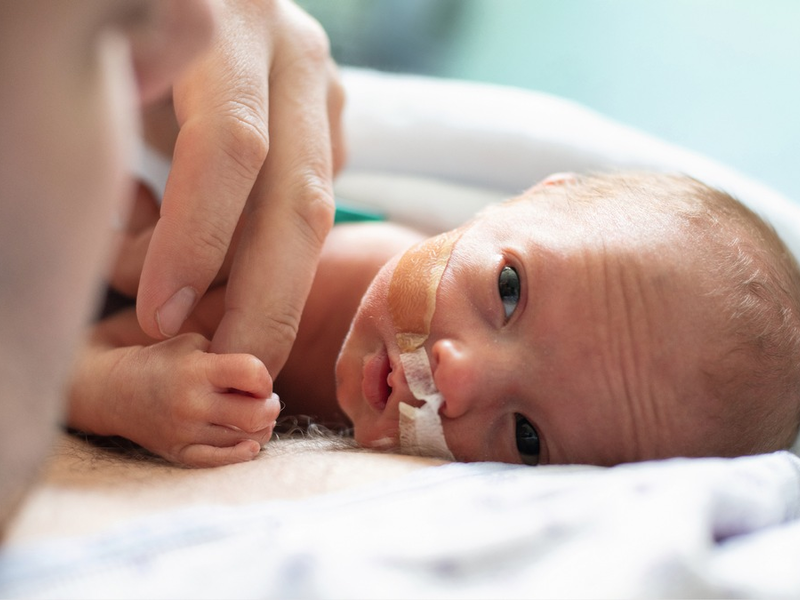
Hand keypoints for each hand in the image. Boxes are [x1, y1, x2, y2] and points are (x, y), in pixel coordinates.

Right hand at [110, 333, 279, 466]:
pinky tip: (250, 444)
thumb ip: (228, 359)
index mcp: (197, 370)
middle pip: (255, 414)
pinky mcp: (178, 452)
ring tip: (254, 418)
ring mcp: (184, 432)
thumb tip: (265, 385)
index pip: (251, 373)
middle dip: (270, 408)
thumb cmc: (165, 362)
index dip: (264, 378)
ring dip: (260, 429)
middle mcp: (191, 403)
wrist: (115, 391)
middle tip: (267, 402)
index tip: (258, 380)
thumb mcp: (194, 345)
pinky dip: (241, 454)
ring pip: (245, 440)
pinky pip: (219, 461)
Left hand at [135, 0, 345, 377]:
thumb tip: (144, 258)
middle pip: (299, 198)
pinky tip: (234, 270)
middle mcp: (292, 52)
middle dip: (266, 302)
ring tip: (220, 329)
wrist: (196, 6)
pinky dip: (272, 255)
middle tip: (234, 372)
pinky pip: (312, 205)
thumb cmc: (124, 40)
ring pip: (315, 212)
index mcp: (229, 18)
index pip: (229, 142)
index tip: (159, 317)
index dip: (197, 238)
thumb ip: (125, 141)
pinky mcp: (337, 120)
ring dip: (271, 287)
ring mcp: (325, 88)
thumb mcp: (110, 75)